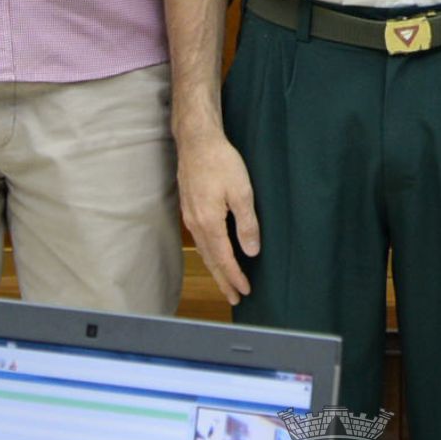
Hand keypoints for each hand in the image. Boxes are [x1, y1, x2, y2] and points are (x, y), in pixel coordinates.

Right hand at [177, 129, 261, 305]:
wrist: (197, 141)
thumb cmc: (221, 162)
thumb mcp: (242, 192)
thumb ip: (247, 223)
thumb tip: (251, 251)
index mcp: (209, 222)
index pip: (223, 258)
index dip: (234, 276)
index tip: (244, 291)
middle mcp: (196, 223)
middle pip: (210, 260)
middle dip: (223, 280)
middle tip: (234, 298)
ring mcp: (190, 216)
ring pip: (203, 250)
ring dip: (215, 268)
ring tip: (225, 282)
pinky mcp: (189, 207)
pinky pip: (200, 239)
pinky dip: (209, 253)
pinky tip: (214, 253)